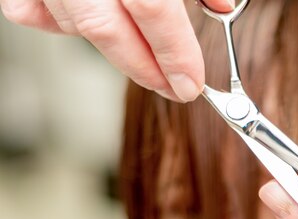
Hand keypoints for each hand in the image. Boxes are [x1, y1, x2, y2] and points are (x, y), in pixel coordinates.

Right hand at [0, 0, 232, 101]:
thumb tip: (222, 5)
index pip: (153, 10)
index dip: (175, 54)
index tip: (192, 84)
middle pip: (107, 26)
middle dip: (145, 67)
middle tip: (174, 87)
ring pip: (73, 19)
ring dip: (112, 49)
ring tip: (145, 64)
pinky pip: (32, 8)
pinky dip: (56, 23)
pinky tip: (84, 27)